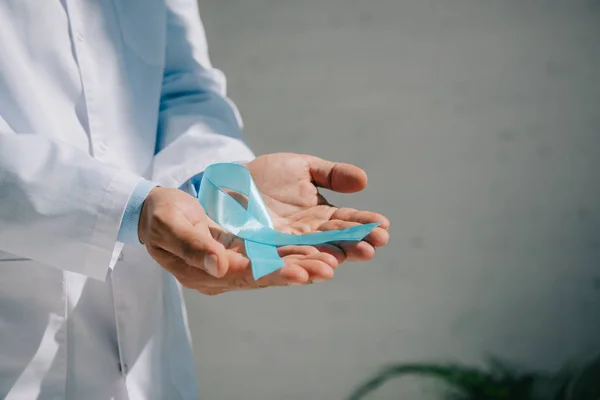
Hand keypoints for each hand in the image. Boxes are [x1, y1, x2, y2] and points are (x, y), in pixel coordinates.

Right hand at [139, 187, 337, 294]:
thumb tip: (219, 265)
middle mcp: (231, 272)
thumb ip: (191, 245)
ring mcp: (243, 260)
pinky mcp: (253, 246)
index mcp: (208, 272)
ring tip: (339, 259)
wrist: (164, 207)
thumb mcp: (167, 225)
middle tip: (331, 268)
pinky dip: (305, 247)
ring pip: (281, 262)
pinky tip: (328, 245)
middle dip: (302, 270)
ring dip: (310, 260)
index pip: (246, 275)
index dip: (273, 274)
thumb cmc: (161, 215)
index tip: (302, 273)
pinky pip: (282, 249)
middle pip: (271, 273)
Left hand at [246, 153, 389, 262]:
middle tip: (371, 248)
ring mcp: (283, 247)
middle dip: (352, 246)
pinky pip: (274, 264)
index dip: (364, 225)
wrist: (227, 182)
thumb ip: (331, 174)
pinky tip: (302, 272)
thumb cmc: (269, 176)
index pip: (347, 223)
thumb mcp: (302, 168)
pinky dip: (288, 269)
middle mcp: (307, 237)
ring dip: (322, 262)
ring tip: (337, 261)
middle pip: (333, 244)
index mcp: (321, 218)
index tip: (383, 226)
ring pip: (307, 258)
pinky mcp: (258, 255)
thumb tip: (363, 181)